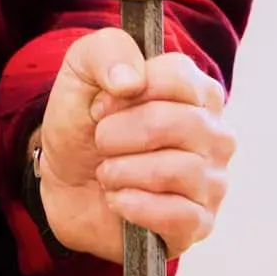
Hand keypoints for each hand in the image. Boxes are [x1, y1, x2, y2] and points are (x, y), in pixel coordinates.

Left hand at [34, 27, 234, 261]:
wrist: (62, 179)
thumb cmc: (84, 120)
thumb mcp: (82, 69)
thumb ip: (108, 51)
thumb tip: (131, 81)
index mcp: (195, 89)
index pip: (181, 78)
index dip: (128, 92)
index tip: (99, 106)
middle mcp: (213, 133)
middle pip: (178, 124)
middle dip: (120, 134)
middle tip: (100, 142)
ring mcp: (212, 181)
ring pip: (178, 172)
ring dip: (123, 172)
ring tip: (107, 172)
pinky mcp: (199, 224)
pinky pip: (179, 216)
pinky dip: (134, 206)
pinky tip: (119, 199)